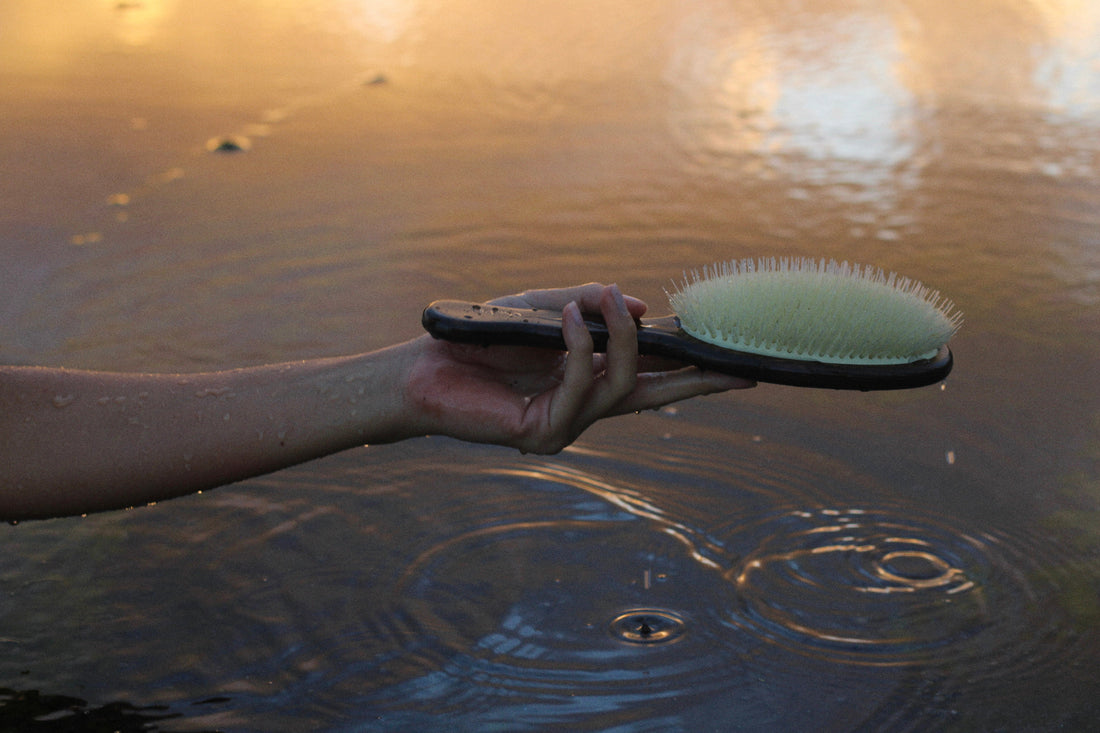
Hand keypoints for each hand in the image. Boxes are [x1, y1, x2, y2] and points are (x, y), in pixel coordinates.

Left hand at [404, 283, 754, 452]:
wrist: (421, 369)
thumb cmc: (478, 339)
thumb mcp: (540, 310)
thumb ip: (587, 308)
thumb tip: (642, 308)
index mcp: (587, 379)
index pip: (650, 374)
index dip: (691, 365)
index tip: (734, 357)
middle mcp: (584, 407)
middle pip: (656, 396)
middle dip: (700, 382)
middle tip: (741, 369)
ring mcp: (567, 424)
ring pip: (623, 385)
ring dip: (620, 336)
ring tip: (599, 299)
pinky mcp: (543, 433)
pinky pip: (580, 384)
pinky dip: (578, 346)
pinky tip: (567, 317)